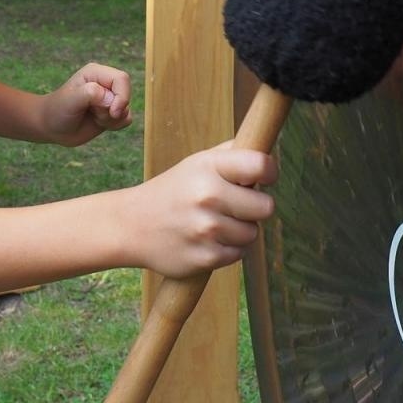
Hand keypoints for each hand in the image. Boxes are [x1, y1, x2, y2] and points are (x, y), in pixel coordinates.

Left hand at [41, 62, 133, 146]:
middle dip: (115, 110)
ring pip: (127, 109)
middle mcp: (105, 83)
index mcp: (96, 73)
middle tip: (95, 114)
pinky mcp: (111, 112)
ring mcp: (109, 98)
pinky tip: (99, 124)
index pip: (122, 79)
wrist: (50, 127)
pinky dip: (116, 125)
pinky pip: (126, 119)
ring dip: (113, 119)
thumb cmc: (57, 110)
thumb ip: (90, 94)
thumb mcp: (70, 100)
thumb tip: (110, 99)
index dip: (122, 96)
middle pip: (126, 94)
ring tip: (94, 118)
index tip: (112, 112)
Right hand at [125, 142, 277, 278]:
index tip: (264, 178)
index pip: (261, 165)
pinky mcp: (205, 258)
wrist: (132, 225)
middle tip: (234, 206)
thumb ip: (233, 154)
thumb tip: (265, 143)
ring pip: (252, 234)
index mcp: (209, 167)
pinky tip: (206, 240)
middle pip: (266, 207)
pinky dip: (227, 249)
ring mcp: (206, 229)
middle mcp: (208, 196)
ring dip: (240, 231)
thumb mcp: (197, 163)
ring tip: (214, 223)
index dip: (270, 173)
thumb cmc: (173, 191)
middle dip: (255, 208)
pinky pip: (238, 255)